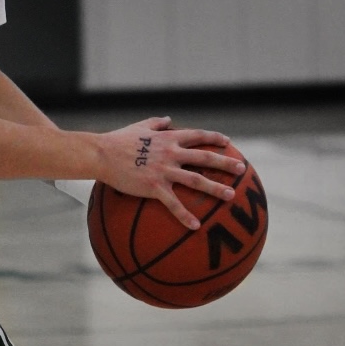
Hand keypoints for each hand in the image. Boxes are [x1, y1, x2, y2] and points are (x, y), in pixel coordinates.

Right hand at [94, 117, 243, 230]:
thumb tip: (169, 119)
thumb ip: (157, 122)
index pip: (197, 136)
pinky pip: (173, 204)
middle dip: (225, 163)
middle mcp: (171, 153)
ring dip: (215, 188)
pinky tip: (197, 226)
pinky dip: (185, 215)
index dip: (214, 138)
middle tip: (242, 169)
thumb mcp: (140, 126)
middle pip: (204, 157)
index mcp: (169, 138)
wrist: (102, 154)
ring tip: (231, 196)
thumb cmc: (118, 140)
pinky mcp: (154, 187)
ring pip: (196, 179)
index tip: (228, 143)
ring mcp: (164, 170)